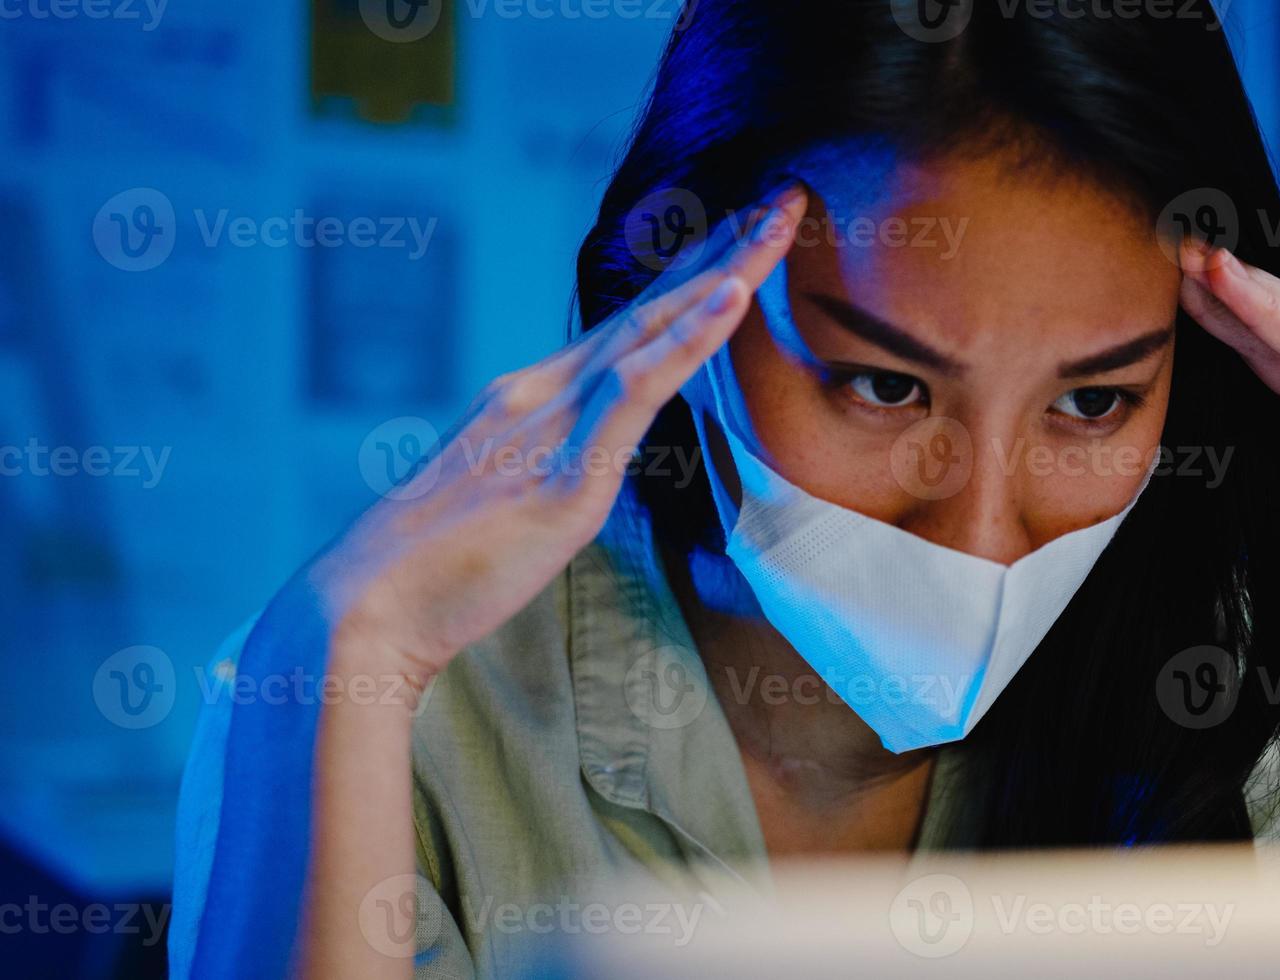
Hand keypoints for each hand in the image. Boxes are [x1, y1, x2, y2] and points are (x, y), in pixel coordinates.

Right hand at [299, 186, 807, 686]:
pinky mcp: (568, 475)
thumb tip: (580, 465)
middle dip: (723, 250)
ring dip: (724, 271)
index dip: (688, 276)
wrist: (363, 608)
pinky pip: (638, 392)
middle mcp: (543, 392)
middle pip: (650, 306)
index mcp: (529, 397)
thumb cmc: (431, 568)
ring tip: (778, 221)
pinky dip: (689, 339)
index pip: (627, 324)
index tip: (740, 237)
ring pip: (652, 329)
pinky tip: (733, 297)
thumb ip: (547, 463)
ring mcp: (554, 427)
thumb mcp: (501, 496)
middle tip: (784, 199)